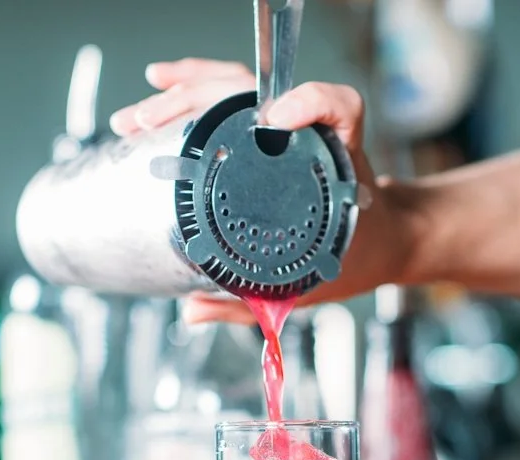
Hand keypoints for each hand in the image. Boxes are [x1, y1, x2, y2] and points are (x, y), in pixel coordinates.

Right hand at [110, 58, 417, 323]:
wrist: (382, 239)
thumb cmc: (351, 258)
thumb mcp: (305, 287)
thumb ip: (248, 303)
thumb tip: (190, 312)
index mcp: (336, 167)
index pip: (339, 109)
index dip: (312, 102)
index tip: (275, 120)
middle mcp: (312, 135)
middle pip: (257, 91)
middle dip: (195, 99)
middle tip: (147, 125)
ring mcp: (290, 128)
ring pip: (237, 87)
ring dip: (182, 92)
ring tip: (138, 117)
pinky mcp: (273, 129)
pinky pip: (233, 96)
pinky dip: (195, 87)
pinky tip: (162, 86)